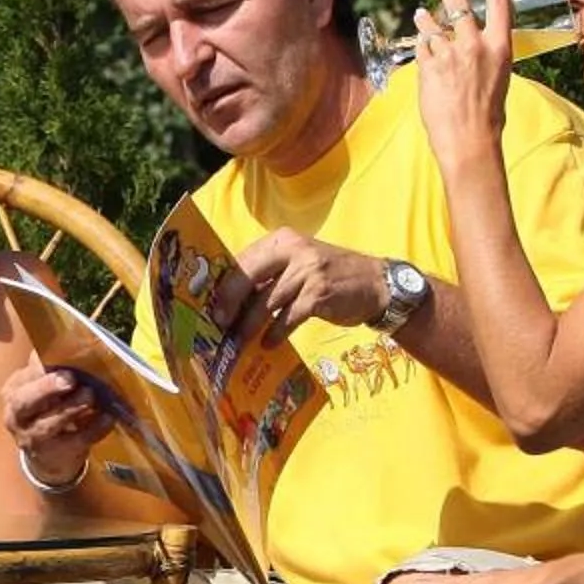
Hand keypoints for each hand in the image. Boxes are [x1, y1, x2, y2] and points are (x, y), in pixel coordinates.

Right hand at [0, 360, 108, 485]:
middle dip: (46, 388)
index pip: (24, 376)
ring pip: (48, 424)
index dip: (42, 368)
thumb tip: (78, 337)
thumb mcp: (43, 388)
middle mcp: (16, 416)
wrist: (48, 457)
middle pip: (23, 401)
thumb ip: (53, 368)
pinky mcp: (54, 455)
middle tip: (70, 379)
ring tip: (91, 395)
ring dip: (72, 408)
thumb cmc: (48, 410)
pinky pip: (75, 441)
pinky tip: (108, 418)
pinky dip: (94, 429)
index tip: (62, 362)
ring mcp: (32, 438)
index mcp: (13, 391)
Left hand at [228, 227, 387, 340]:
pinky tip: (268, 344)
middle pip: (248, 276)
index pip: (243, 259)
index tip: (206, 302)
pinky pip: (288, 317)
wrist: (376, 283)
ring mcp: (308, 271)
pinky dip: (276, 333)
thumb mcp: (299, 263)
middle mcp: (294, 250)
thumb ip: (270, 274)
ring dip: (249, 324)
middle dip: (229, 302)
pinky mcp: (319, 294)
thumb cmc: (330, 275)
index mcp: (283, 240)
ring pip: (266, 301)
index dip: (223, 282)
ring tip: (238, 340)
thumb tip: (230, 298)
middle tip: (217, 323)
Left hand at [413, 0, 512, 168]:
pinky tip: (420, 45)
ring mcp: (449, 55)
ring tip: (421, 14)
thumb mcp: (500, 79)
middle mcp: (475, 45)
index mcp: (500, 48)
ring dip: (426, 19)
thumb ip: (487, 58)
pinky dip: (421, 47)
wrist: (469, 140)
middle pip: (459, 7)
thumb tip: (476, 49)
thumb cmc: (489, 116)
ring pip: (433, 26)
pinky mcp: (427, 67)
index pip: (500, 5)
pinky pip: (422, 49)